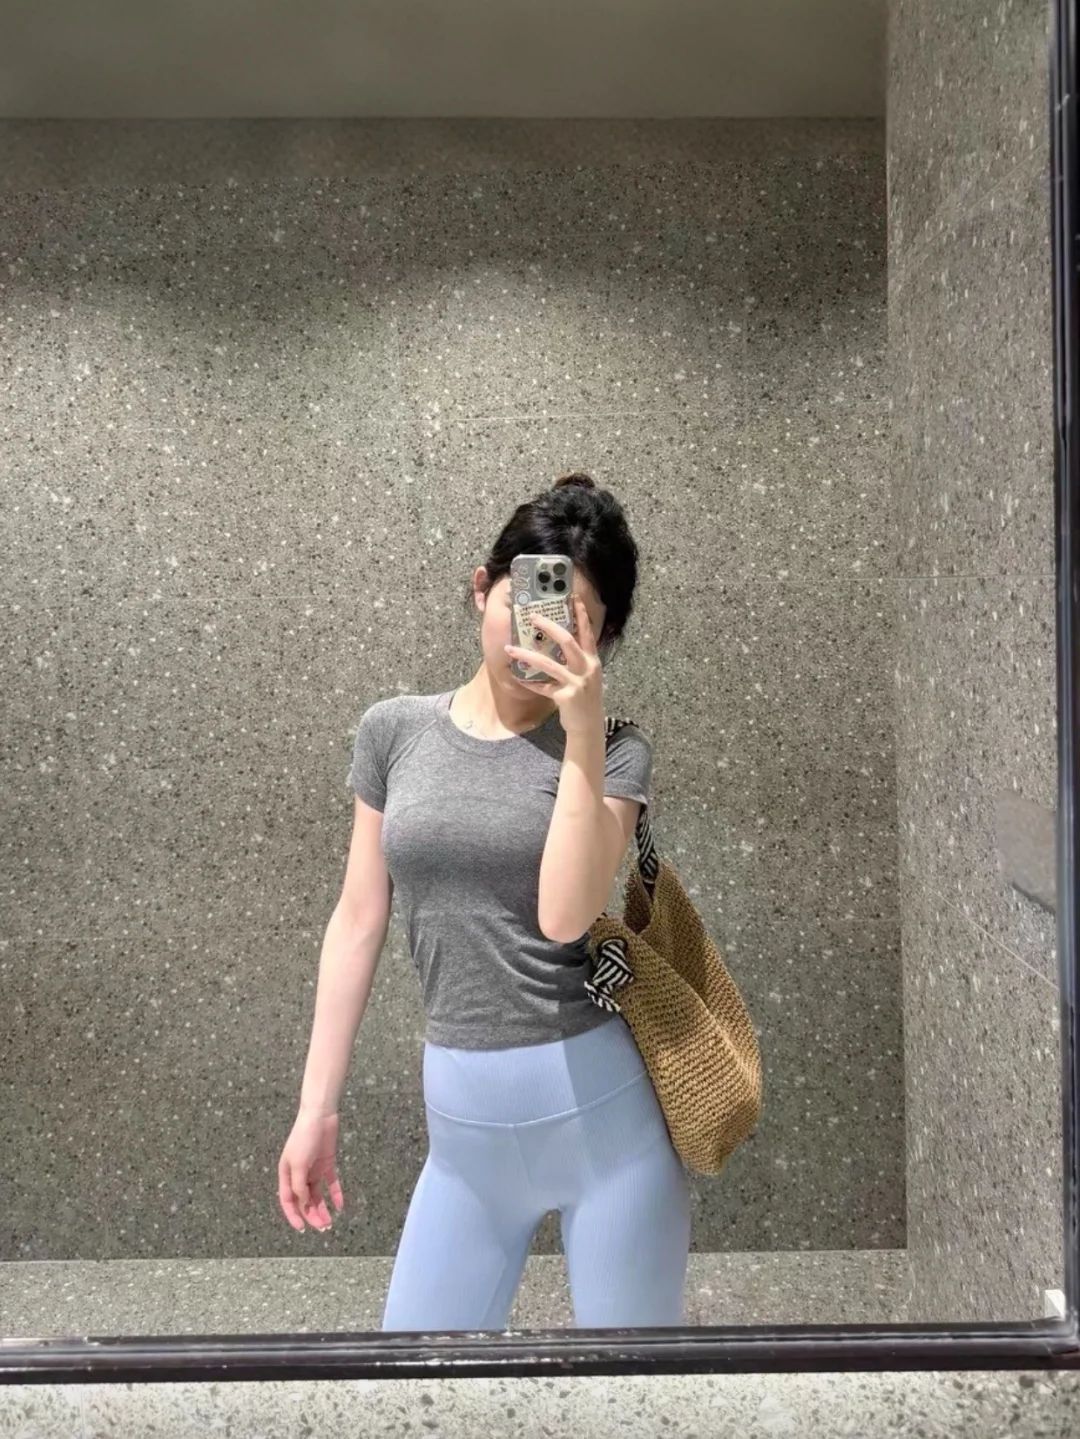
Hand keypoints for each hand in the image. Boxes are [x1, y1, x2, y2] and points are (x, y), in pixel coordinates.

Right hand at [277, 1109, 344, 1232]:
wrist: (320, 1115)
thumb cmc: (304, 1137)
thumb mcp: (298, 1164)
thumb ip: (299, 1186)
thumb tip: (304, 1204)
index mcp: (286, 1174)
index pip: (288, 1200)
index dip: (293, 1216)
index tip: (302, 1229)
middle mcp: (299, 1174)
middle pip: (304, 1200)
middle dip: (311, 1215)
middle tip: (323, 1228)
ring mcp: (313, 1169)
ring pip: (317, 1195)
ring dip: (322, 1209)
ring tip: (330, 1222)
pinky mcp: (327, 1163)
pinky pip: (331, 1183)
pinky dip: (335, 1194)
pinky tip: (340, 1206)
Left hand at [504, 593, 604, 738]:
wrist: (589, 728)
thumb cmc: (584, 701)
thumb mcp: (586, 678)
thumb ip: (576, 662)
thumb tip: (556, 646)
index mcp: (593, 661)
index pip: (588, 633)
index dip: (581, 615)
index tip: (573, 598)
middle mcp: (588, 669)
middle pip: (568, 640)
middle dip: (549, 626)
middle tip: (532, 617)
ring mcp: (577, 683)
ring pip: (548, 663)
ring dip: (526, 655)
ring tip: (509, 649)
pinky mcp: (566, 696)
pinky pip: (542, 687)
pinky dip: (529, 683)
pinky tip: (518, 679)